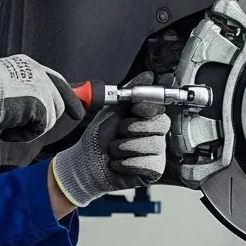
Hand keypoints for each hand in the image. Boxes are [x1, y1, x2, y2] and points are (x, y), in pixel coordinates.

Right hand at [0, 54, 83, 141]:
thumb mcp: (1, 85)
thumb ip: (20, 91)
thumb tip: (32, 109)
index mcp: (26, 64)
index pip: (55, 80)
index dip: (66, 95)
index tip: (76, 110)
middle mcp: (37, 72)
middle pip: (59, 98)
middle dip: (53, 116)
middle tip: (44, 126)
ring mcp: (41, 86)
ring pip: (52, 116)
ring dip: (32, 128)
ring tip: (10, 129)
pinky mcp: (40, 103)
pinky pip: (42, 127)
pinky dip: (25, 135)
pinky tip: (8, 133)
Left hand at [50, 72, 170, 207]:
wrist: (85, 164)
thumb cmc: (97, 139)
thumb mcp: (112, 110)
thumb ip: (131, 92)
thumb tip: (147, 75)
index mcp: (146, 119)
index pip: (159, 108)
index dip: (147, 109)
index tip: (134, 110)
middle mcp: (155, 135)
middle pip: (160, 125)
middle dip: (134, 128)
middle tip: (120, 131)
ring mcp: (156, 153)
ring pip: (153, 144)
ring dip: (126, 147)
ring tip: (114, 150)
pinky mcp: (153, 170)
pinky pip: (149, 163)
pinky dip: (128, 163)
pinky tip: (119, 163)